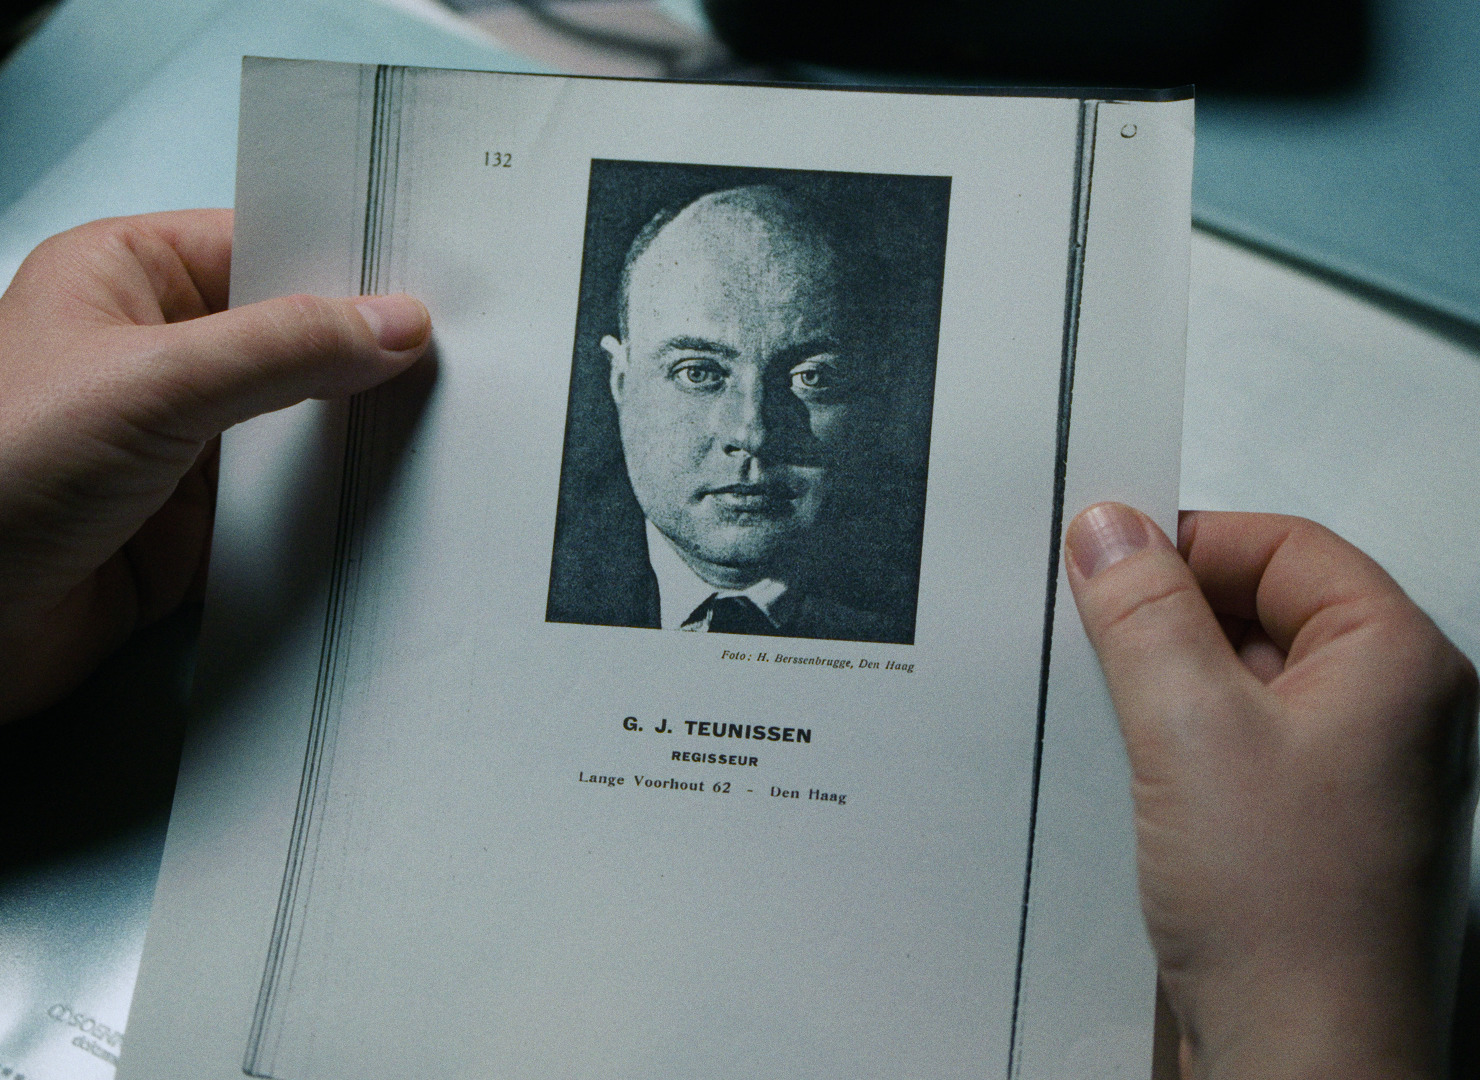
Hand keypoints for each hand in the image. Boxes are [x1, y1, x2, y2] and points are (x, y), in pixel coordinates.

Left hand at [0, 210, 430, 721]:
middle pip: (292, 339)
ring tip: (450, 428)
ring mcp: (180, 442)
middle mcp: (158, 354)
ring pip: (300, 425)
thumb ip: (284, 349)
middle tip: (464, 360)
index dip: (348, 264)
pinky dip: (336, 507)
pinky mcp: (196, 524)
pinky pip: (289, 503)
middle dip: (366, 356)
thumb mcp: (155, 383)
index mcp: (127, 278)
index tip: (437, 284)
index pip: (265, 247)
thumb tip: (396, 325)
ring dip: (357, 436)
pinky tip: (394, 501)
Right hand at [1065, 504, 1477, 1078]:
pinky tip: (1134, 758)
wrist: (1298, 1057)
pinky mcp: (1305, 815)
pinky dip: (1178, 730)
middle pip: (1265, 604)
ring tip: (1115, 704)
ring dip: (1168, 674)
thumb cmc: (1290, 917)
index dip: (1191, 541)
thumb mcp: (1187, 728)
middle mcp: (1386, 708)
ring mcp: (1349, 766)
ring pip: (1244, 672)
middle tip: (1096, 627)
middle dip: (1171, 611)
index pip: (1286, 546)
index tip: (1109, 555)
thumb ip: (1144, 613)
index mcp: (1395, 662)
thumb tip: (1111, 530)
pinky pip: (1235, 735)